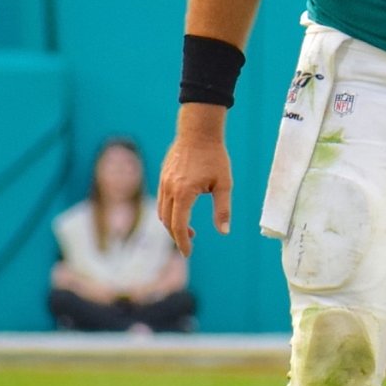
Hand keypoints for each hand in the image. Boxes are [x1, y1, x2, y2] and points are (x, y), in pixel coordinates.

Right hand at [157, 113, 231, 253]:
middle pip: (167, 222)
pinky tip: (182, 212)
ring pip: (162, 212)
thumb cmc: (214, 157)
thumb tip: (224, 231)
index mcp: (184, 193)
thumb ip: (222, 209)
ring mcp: (163, 182)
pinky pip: (162, 200)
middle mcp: (170, 189)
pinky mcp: (163, 176)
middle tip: (190, 243)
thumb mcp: (224, 184)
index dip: (182, 242)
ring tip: (188, 230)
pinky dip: (169, 212)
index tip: (188, 253)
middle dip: (177, 236)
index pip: (179, 226)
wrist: (198, 131)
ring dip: (172, 225)